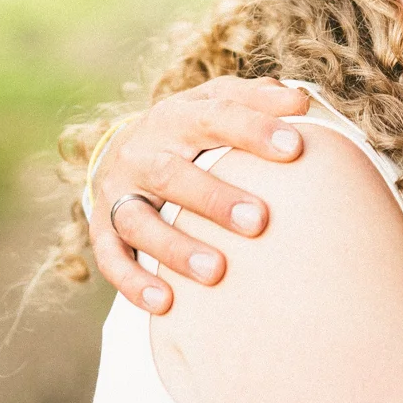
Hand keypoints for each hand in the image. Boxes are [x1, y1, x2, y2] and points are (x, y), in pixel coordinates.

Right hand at [90, 76, 311, 312]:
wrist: (124, 151)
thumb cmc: (191, 129)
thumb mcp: (218, 102)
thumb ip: (258, 99)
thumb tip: (300, 103)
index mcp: (175, 117)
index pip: (213, 116)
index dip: (253, 129)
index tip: (295, 147)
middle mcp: (141, 153)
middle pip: (172, 174)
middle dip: (214, 199)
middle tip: (259, 221)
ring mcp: (118, 194)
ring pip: (139, 222)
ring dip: (176, 247)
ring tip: (216, 271)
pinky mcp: (102, 231)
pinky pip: (111, 259)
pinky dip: (134, 281)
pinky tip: (165, 302)